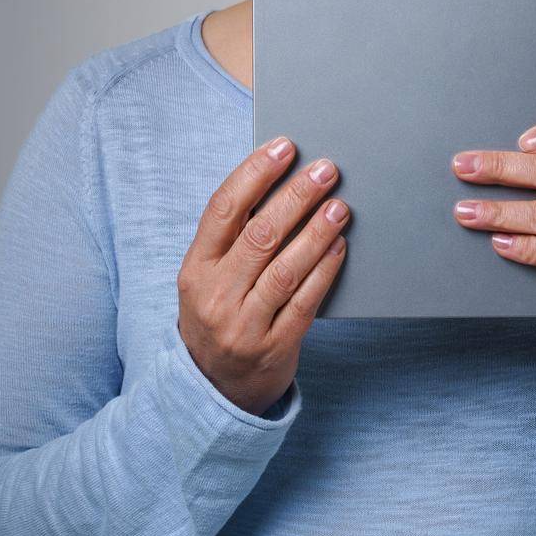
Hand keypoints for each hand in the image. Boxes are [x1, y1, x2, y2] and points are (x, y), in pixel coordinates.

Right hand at [176, 137, 348, 415]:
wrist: (212, 389)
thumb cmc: (219, 313)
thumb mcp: (209, 277)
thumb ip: (235, 237)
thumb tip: (280, 181)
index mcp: (195, 268)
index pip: (223, 210)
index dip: (254, 174)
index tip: (284, 147)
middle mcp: (215, 296)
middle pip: (260, 235)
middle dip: (296, 196)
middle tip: (326, 170)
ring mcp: (243, 325)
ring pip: (285, 269)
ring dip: (317, 232)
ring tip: (339, 205)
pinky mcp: (274, 348)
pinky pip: (305, 302)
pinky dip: (325, 270)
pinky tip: (340, 246)